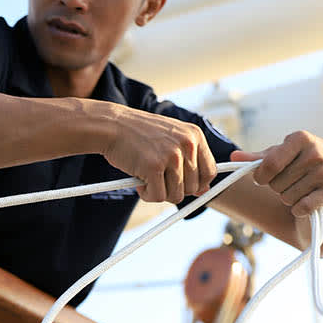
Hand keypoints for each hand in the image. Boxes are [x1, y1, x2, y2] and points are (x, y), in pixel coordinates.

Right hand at [102, 108, 216, 204]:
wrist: (113, 126)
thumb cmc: (139, 135)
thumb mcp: (171, 141)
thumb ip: (189, 162)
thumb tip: (205, 191)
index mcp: (194, 136)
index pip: (210, 172)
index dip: (197, 185)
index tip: (182, 185)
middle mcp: (187, 145)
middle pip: (192, 188)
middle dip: (174, 190)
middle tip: (157, 180)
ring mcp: (171, 156)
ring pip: (175, 195)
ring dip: (159, 193)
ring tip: (146, 179)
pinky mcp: (154, 167)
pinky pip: (157, 197)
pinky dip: (146, 195)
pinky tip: (138, 181)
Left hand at [230, 131, 322, 217]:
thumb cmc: (300, 159)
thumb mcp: (280, 154)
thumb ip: (256, 158)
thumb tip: (233, 157)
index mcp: (299, 139)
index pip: (268, 165)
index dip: (261, 177)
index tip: (263, 177)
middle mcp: (315, 153)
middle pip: (275, 184)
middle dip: (277, 186)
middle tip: (291, 179)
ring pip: (286, 198)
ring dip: (288, 197)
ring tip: (302, 186)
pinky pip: (301, 208)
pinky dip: (299, 209)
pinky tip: (308, 199)